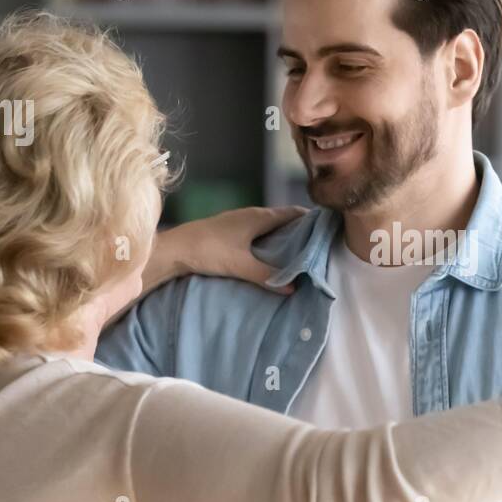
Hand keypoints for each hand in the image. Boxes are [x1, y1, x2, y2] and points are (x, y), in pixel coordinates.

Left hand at [157, 205, 306, 292]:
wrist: (174, 248)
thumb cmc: (208, 251)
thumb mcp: (240, 265)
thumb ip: (267, 276)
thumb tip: (293, 287)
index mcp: (259, 217)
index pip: (293, 213)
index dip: (311, 220)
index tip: (327, 229)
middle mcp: (251, 214)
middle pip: (283, 218)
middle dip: (300, 229)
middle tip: (317, 244)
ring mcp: (238, 220)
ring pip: (269, 224)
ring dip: (283, 234)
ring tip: (297, 251)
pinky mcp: (229, 229)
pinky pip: (257, 230)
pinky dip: (268, 238)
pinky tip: (268, 253)